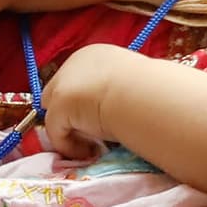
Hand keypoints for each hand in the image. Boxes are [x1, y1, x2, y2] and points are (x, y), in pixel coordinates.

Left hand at [37, 42, 143, 158]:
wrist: (144, 93)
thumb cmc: (150, 90)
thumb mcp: (134, 85)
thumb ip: (120, 93)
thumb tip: (126, 109)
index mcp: (95, 56)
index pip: (79, 80)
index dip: (86, 103)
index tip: (103, 120)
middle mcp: (74, 64)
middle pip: (61, 94)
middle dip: (73, 115)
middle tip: (96, 135)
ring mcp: (63, 83)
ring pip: (56, 114)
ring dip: (72, 132)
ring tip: (95, 146)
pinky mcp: (58, 105)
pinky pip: (56, 133)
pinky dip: (71, 146)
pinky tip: (92, 150)